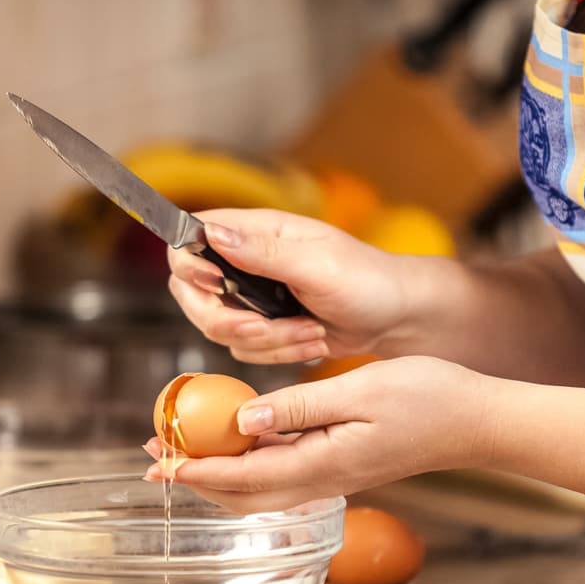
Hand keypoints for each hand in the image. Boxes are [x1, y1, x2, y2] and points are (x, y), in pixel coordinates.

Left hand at [142, 356, 490, 512]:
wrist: (477, 422)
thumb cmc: (428, 397)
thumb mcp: (359, 390)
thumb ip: (298, 406)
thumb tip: (241, 420)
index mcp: (322, 464)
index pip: (240, 476)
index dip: (193, 469)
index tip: (156, 460)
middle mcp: (322, 480)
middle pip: (241, 494)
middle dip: (193, 476)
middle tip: (154, 455)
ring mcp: (333, 476)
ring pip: (258, 489)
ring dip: (216, 472)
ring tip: (183, 449)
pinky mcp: (341, 466)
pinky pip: (281, 474)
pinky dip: (247, 464)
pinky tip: (236, 439)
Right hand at [168, 209, 426, 363]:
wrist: (395, 318)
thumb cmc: (367, 280)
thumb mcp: (316, 263)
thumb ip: (261, 251)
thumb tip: (211, 231)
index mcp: (254, 232)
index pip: (189, 241)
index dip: (191, 267)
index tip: (218, 284)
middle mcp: (244, 262)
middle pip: (191, 294)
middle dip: (228, 320)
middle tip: (262, 326)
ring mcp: (250, 297)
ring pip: (219, 329)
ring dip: (266, 340)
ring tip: (310, 330)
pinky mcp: (262, 327)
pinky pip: (244, 351)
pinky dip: (278, 353)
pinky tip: (311, 339)